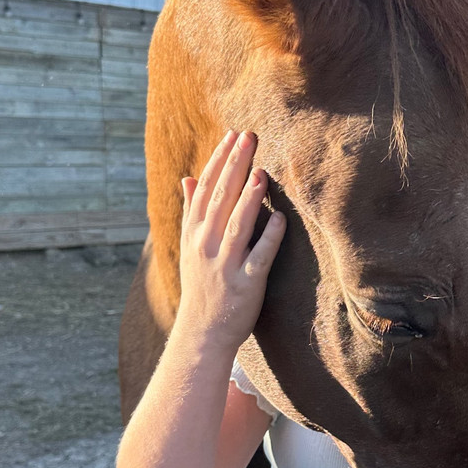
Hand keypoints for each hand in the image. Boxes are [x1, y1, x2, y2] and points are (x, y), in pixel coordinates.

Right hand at [175, 129, 285, 351]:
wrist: (202, 333)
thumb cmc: (202, 285)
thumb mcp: (191, 246)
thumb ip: (191, 211)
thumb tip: (186, 178)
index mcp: (194, 232)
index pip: (205, 188)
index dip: (219, 160)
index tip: (233, 135)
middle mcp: (206, 245)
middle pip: (220, 198)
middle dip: (235, 165)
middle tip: (250, 137)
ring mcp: (225, 265)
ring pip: (237, 225)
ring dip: (249, 197)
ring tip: (262, 172)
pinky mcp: (246, 284)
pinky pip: (260, 256)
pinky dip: (270, 236)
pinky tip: (280, 217)